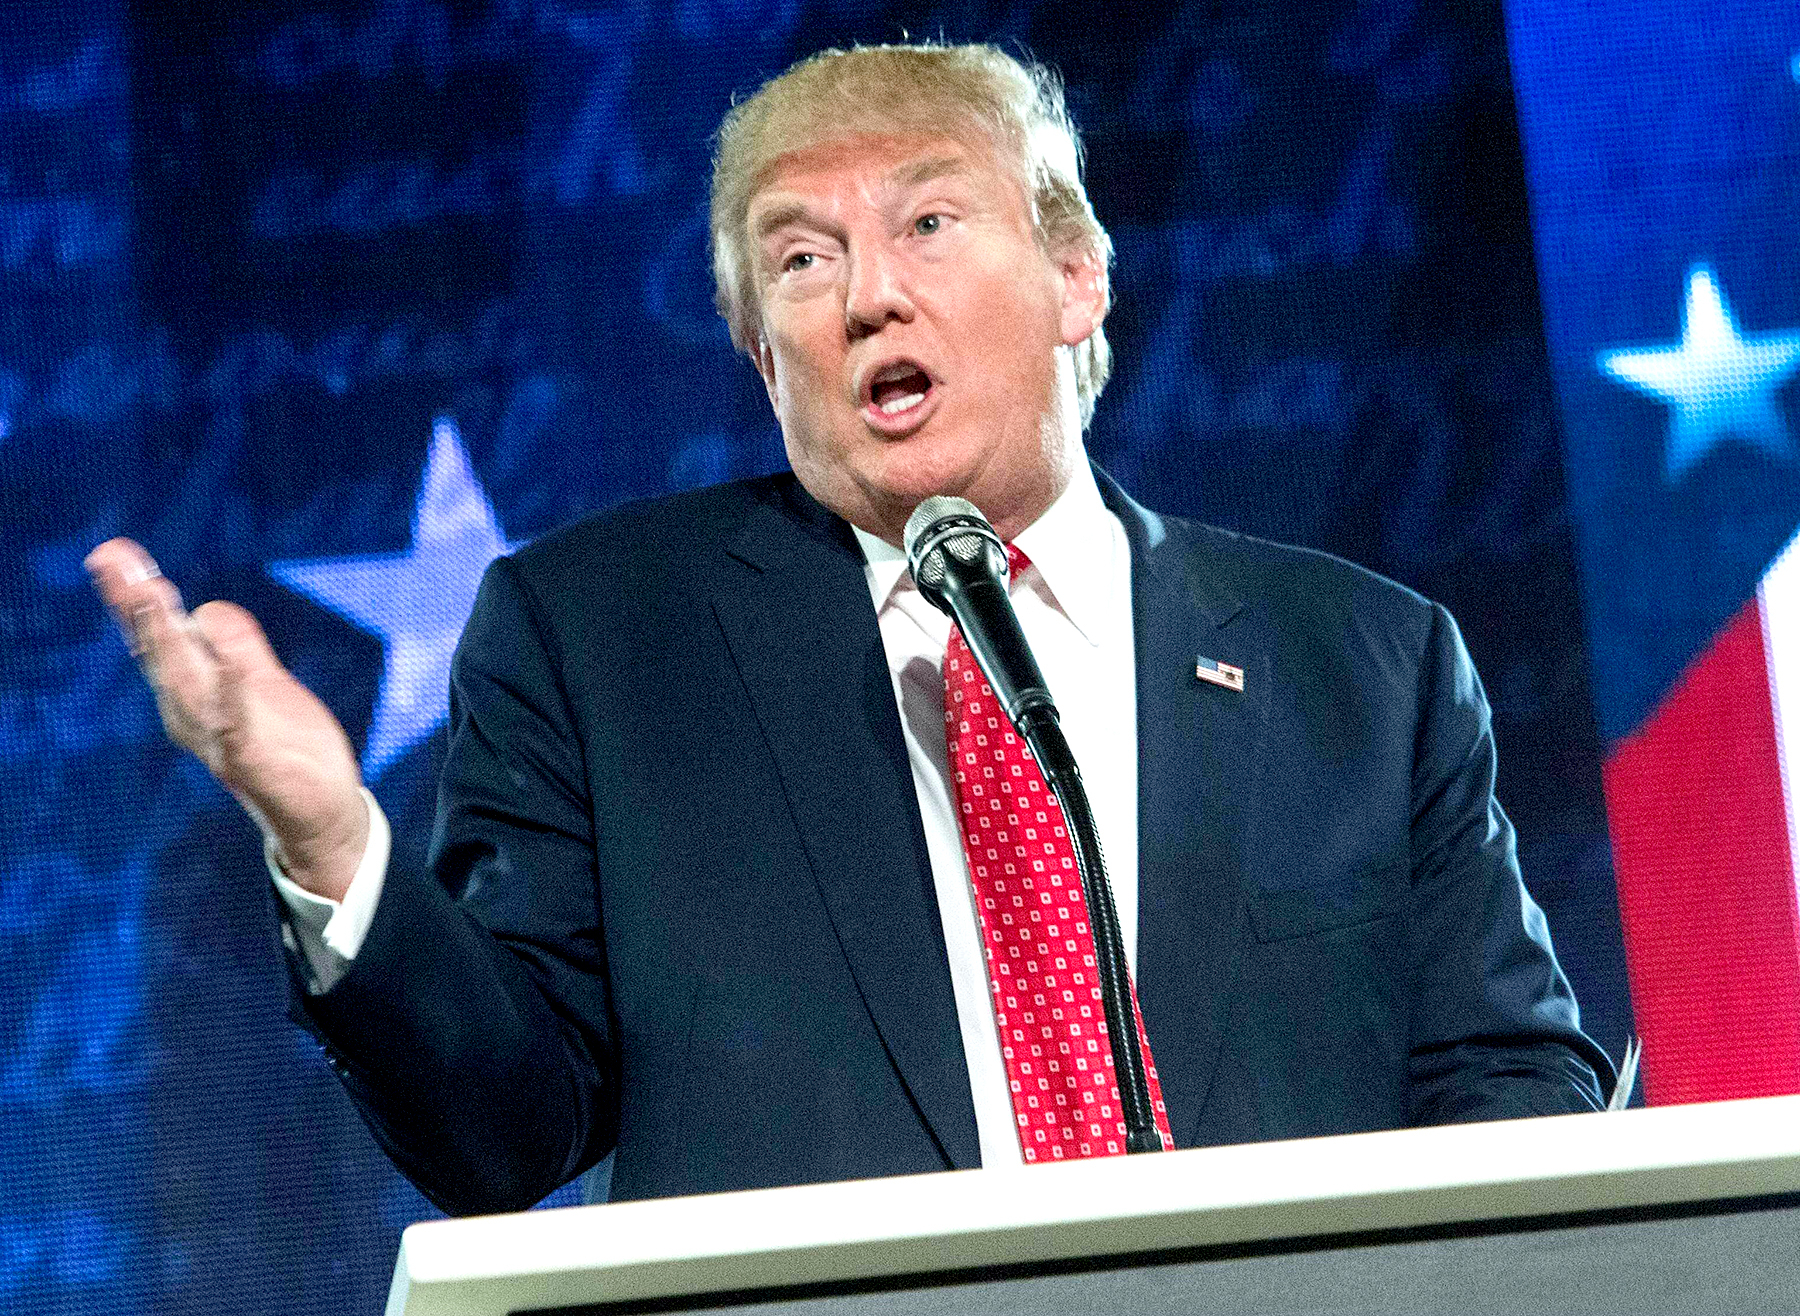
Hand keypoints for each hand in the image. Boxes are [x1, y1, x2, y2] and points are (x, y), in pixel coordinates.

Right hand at [85, 538, 369, 900]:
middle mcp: (194, 716)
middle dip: (139, 608)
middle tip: (116, 562)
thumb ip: (236, 646)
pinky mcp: (254, 764)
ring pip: (189, 687)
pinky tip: (232, 671)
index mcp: (193, 693)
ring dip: (171, 643)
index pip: (157, 638)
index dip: (133, 597)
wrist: (321, 811)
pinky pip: (240, 728)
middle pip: (162, 655)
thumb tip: (205, 608)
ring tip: (156, 598)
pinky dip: (234, 699)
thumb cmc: (287, 746)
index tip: (111, 553)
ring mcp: (220, 740)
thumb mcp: (262, 682)